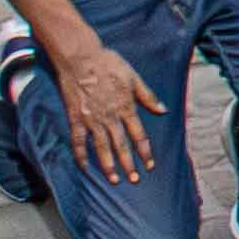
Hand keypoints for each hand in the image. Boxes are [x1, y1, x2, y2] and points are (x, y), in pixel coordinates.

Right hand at [49, 30, 163, 182]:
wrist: (81, 58)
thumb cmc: (109, 64)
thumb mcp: (134, 77)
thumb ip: (148, 96)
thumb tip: (163, 110)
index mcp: (126, 107)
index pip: (139, 135)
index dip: (145, 151)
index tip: (150, 165)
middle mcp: (110, 117)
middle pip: (121, 146)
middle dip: (129, 165)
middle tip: (134, 180)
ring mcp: (91, 120)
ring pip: (101, 148)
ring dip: (108, 165)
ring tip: (114, 180)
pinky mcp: (75, 118)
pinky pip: (78, 141)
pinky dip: (80, 155)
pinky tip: (85, 167)